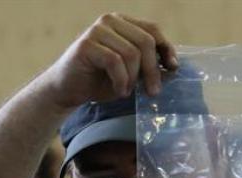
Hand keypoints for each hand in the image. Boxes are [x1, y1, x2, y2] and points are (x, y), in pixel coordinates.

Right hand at [39, 13, 177, 110]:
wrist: (68, 90)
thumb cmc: (101, 81)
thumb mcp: (131, 72)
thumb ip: (148, 65)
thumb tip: (172, 67)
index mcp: (123, 23)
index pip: (152, 30)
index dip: (166, 48)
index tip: (173, 68)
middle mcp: (110, 21)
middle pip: (145, 42)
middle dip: (153, 70)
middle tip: (152, 92)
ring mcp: (97, 30)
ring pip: (131, 53)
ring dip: (133, 79)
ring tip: (125, 91)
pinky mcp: (86, 44)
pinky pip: (115, 62)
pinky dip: (121, 80)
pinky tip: (118, 90)